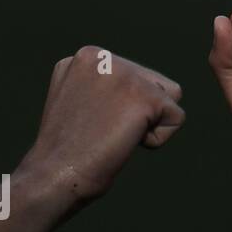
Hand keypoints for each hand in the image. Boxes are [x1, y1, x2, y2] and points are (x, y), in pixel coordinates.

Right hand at [18, 45, 184, 217]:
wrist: (55, 176)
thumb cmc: (65, 152)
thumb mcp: (76, 101)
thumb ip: (102, 84)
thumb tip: (132, 88)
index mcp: (87, 56)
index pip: (133, 75)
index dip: (120, 109)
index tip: (89, 123)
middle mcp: (104, 56)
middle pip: (154, 83)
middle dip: (137, 113)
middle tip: (101, 132)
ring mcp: (124, 73)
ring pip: (168, 98)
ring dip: (148, 123)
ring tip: (112, 135)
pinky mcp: (144, 96)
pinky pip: (176, 118)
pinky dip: (157, 140)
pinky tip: (122, 143)